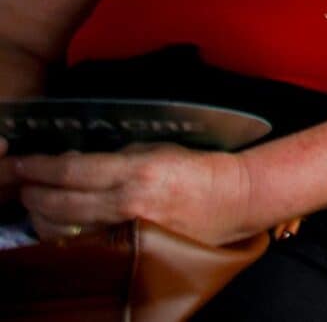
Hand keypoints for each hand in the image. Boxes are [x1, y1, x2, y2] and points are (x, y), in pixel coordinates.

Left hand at [10, 145, 259, 244]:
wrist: (232, 201)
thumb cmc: (199, 169)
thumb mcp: (159, 149)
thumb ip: (118, 157)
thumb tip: (78, 163)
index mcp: (138, 172)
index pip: (72, 171)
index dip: (40, 167)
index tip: (22, 162)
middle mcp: (129, 204)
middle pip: (60, 204)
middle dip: (33, 192)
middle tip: (22, 183)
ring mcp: (128, 231)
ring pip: (64, 230)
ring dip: (42, 216)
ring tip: (36, 203)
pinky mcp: (131, 248)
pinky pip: (83, 245)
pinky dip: (63, 235)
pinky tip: (58, 225)